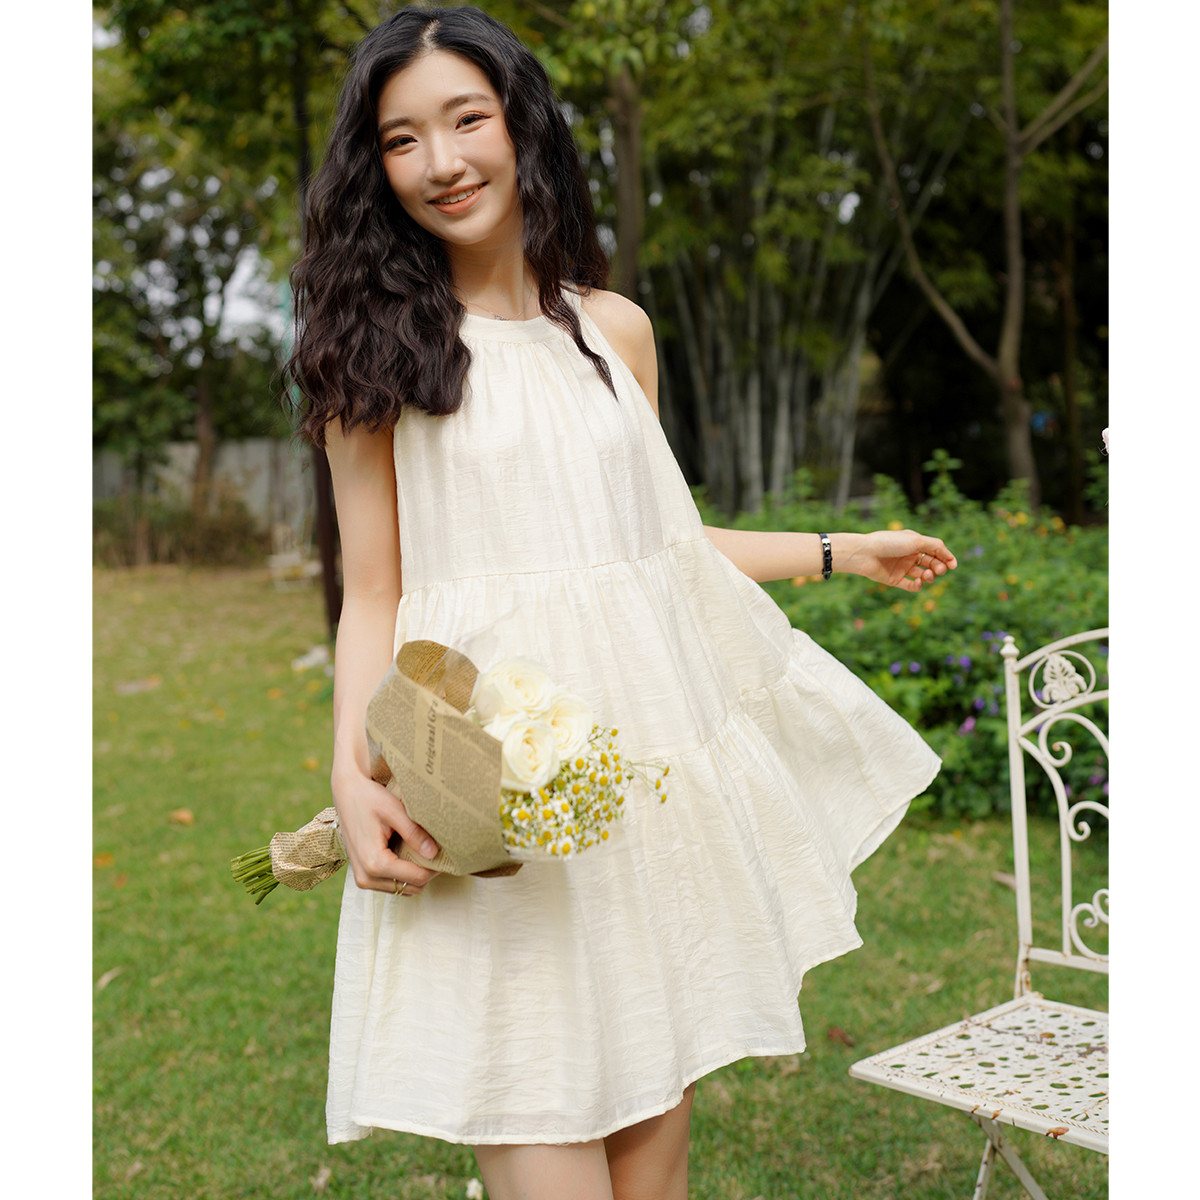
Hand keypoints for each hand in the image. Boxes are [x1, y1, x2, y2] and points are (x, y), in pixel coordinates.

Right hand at [332, 764, 440, 896]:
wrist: (346, 793)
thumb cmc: (368, 798)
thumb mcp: (394, 811)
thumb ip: (414, 833)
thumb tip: (434, 853)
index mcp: (374, 863)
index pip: (417, 878)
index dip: (435, 867)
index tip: (445, 852)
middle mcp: (366, 877)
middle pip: (412, 887)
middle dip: (427, 872)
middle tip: (435, 850)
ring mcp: (363, 879)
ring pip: (403, 889)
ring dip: (415, 874)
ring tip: (421, 849)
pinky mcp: (363, 876)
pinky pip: (392, 884)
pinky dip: (403, 874)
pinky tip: (407, 853)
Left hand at [842, 529, 956, 591]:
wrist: (864, 554)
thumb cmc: (889, 543)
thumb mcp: (915, 540)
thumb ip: (935, 546)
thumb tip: (950, 557)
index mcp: (914, 542)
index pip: (936, 551)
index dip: (946, 558)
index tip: (953, 565)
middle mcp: (909, 555)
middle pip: (931, 563)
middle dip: (938, 568)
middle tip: (938, 570)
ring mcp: (902, 568)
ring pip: (923, 575)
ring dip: (929, 577)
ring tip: (926, 576)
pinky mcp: (895, 580)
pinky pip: (911, 586)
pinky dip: (918, 586)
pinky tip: (919, 583)